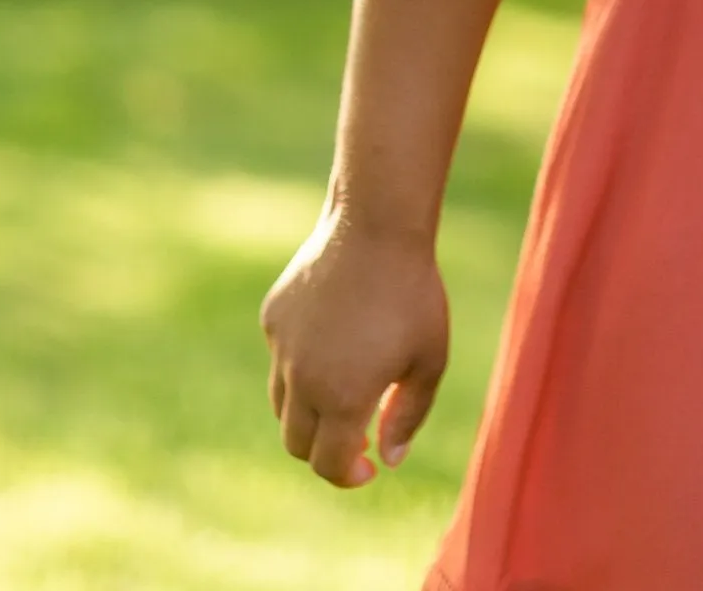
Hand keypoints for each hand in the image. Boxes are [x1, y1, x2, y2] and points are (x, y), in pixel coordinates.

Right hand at [260, 206, 449, 488]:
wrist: (376, 227)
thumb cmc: (412, 293)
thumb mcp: (429, 359)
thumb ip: (407, 416)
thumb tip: (388, 458)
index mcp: (342, 398)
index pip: (328, 465)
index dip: (347, 475)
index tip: (368, 467)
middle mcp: (302, 380)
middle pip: (297, 443)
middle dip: (325, 450)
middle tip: (356, 436)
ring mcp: (282, 347)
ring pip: (282, 404)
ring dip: (308, 412)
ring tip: (344, 389)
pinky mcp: (273, 317)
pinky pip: (281, 357)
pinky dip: (300, 364)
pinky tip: (334, 335)